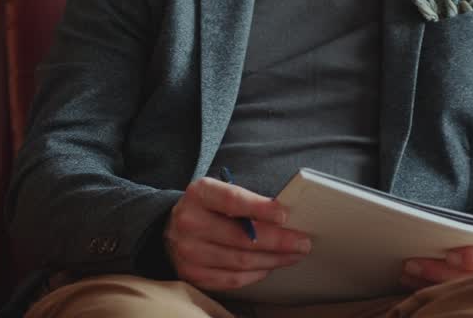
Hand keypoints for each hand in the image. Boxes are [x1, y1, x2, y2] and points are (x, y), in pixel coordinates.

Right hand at [165, 177, 312, 290]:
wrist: (169, 228)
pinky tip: (269, 266)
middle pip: (242, 237)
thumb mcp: (218, 193)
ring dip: (273, 260)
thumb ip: (245, 201)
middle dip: (278, 241)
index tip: (284, 215)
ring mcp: (189, 252)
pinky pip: (232, 279)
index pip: (233, 200)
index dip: (260, 208)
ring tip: (293, 255)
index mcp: (199, 193)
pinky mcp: (192, 274)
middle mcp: (190, 222)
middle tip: (303, 242)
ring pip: (241, 261)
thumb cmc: (205, 208)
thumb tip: (283, 217)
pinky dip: (255, 274)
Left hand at [401, 218, 472, 288]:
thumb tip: (442, 225)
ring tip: (406, 273)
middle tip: (410, 263)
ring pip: (463, 291)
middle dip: (438, 271)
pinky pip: (459, 297)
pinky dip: (435, 292)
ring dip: (431, 283)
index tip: (450, 255)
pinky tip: (415, 284)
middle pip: (472, 278)